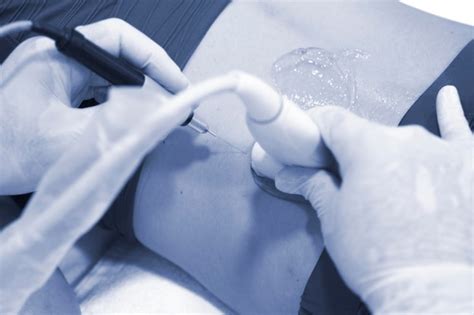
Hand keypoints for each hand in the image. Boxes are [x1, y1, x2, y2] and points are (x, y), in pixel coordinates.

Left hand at [0, 18, 187, 194]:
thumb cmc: (3, 153)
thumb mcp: (72, 140)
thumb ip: (123, 124)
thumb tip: (164, 112)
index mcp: (57, 57)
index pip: (121, 40)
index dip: (157, 61)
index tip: (178, 87)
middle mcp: (57, 61)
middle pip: (121, 60)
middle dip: (152, 84)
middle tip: (173, 109)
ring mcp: (57, 79)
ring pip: (112, 80)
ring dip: (137, 99)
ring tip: (156, 121)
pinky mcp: (58, 97)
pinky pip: (100, 96)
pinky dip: (121, 110)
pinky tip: (130, 128)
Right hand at [275, 86, 472, 312]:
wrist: (426, 287)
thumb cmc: (376, 255)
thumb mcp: (333, 217)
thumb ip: (313, 184)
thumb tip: (289, 174)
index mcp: (368, 146)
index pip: (333, 121)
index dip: (315, 128)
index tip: (306, 139)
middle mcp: (406, 138)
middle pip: (367, 133)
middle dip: (348, 150)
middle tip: (337, 173)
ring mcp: (440, 150)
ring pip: (403, 139)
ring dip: (386, 153)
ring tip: (379, 179)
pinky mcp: (466, 166)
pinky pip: (459, 132)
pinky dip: (452, 115)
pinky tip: (448, 98)